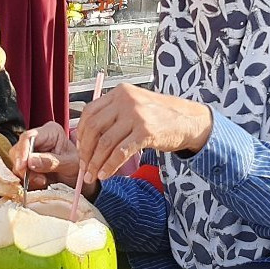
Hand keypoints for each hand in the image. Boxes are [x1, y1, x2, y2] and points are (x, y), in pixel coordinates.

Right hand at [10, 122, 81, 191]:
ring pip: (16, 162)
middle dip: (24, 167)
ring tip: (43, 181)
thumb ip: (51, 162)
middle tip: (38, 179)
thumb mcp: (69, 164)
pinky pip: (19, 172)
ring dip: (26, 175)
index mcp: (50, 132)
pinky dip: (26, 180)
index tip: (22, 167)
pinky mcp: (27, 163)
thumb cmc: (77, 166)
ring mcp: (30, 151)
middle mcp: (38, 139)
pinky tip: (39, 183)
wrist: (79, 177)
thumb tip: (30, 161)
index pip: (29, 137)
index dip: (22, 152)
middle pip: (18, 149)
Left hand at [76, 84, 211, 184]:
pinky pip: (120, 153)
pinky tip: (106, 174)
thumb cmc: (160, 116)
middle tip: (84, 167)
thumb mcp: (135, 105)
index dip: (80, 134)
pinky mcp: (146, 132)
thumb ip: (114, 114)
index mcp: (120, 92)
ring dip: (95, 163)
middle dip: (86, 151)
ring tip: (92, 176)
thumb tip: (87, 138)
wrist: (189, 120)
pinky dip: (110, 166)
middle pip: (94, 128)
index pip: (90, 112)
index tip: (80, 150)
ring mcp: (136, 116)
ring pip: (105, 143)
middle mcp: (126, 101)